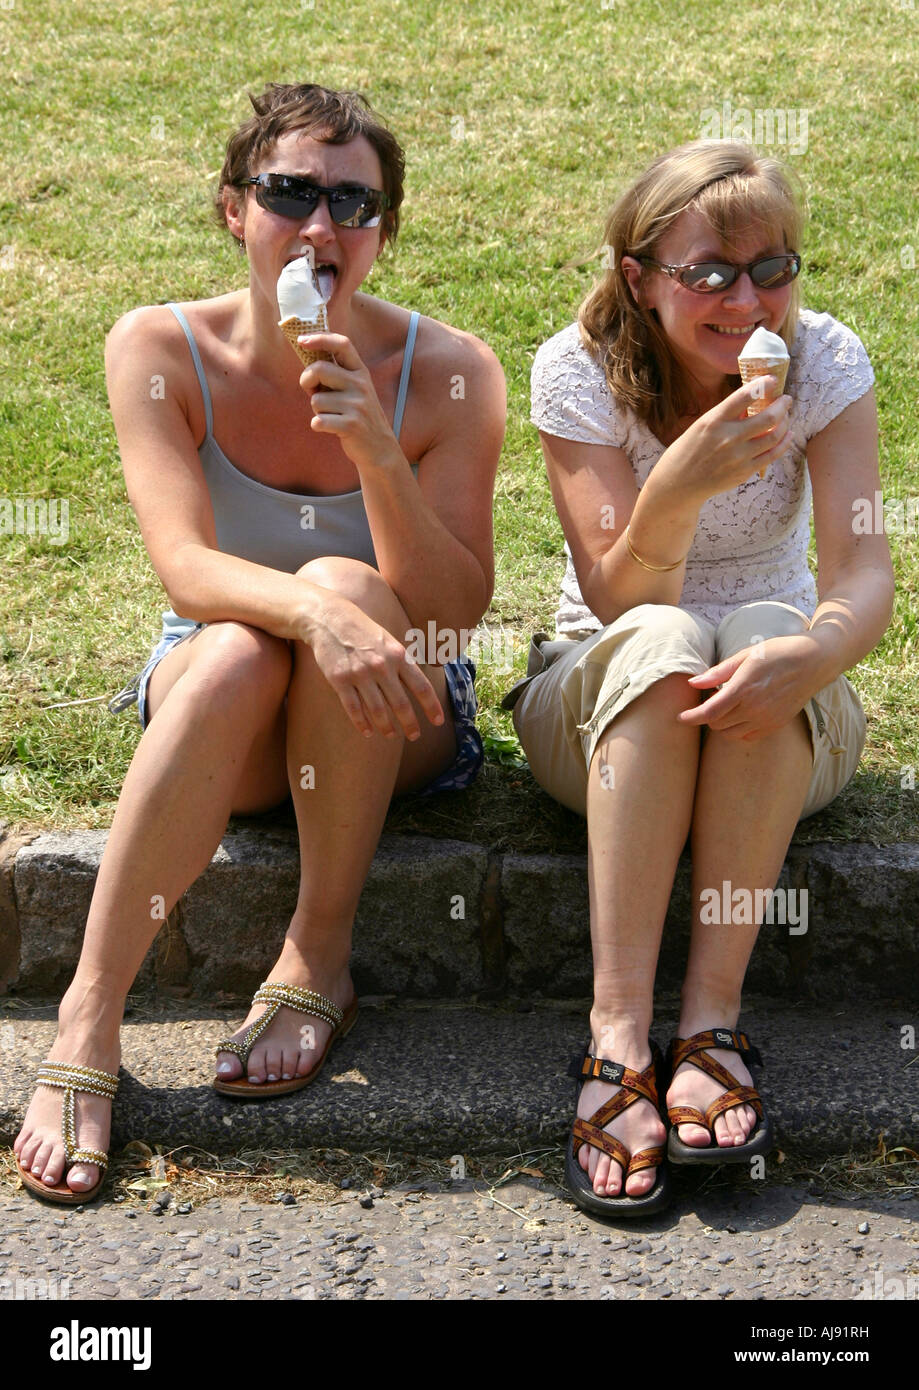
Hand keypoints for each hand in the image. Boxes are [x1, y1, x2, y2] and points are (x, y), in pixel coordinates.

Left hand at [297, 333, 395, 470]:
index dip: (320, 338)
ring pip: (316, 400)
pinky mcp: (351, 425)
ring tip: (332, 416)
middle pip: (319, 369)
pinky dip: (318, 426)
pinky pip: (318, 421)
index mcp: (360, 372)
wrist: (378, 447)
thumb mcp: (352, 389)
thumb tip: (305, 353)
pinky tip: (332, 429)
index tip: (301, 340)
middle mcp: (361, 384)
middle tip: (311, 391)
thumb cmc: (356, 414)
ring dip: (317, 410)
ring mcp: (357, 405)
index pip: (342, 344)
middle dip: (306, 380)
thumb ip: (334, 373)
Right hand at [305, 591, 443, 740]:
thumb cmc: (363, 631)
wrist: (330, 618)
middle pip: (401, 704)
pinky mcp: (340, 680)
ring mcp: (360, 674)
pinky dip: (361, 724)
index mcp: (398, 655)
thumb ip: (403, 662)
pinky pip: (353, 709)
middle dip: (410, 724)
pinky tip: (367, 732)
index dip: (431, 706)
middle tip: (415, 736)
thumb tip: (418, 685)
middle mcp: (381, 666)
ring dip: (386, 727)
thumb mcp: (389, 641)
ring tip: (390, 735)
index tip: (438, 721)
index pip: (421, 686)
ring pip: (378, 710)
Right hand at [659, 377, 791, 503]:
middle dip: (782, 405)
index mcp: (713, 421)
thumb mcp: (701, 426)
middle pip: (768, 417)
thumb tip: (752, 404)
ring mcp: (738, 457)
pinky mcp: (744, 472)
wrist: (679, 483)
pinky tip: (787, 435)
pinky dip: (783, 443)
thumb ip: (725, 416)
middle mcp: (728, 438)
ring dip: (785, 422)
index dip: (762, 384)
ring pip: (774, 436)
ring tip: (786, 416)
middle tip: (786, 399)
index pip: (743, 396)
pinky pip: (772, 455)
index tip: (772, 379)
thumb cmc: (688, 450)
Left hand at [677, 634, 820, 741]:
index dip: (691, 717)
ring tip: (728, 704)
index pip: (710, 713)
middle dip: (707, 715)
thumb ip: (718, 672)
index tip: (680, 717)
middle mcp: (755, 709)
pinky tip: (740, 714)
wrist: (813, 662)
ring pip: (730, 734)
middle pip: (717, 725)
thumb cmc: (777, 653)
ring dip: (721, 723)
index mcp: (744, 689)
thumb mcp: (745, 656)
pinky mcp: (775, 726)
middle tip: (713, 697)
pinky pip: (747, 737)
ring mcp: (766, 720)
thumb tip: (693, 683)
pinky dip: (737, 730)